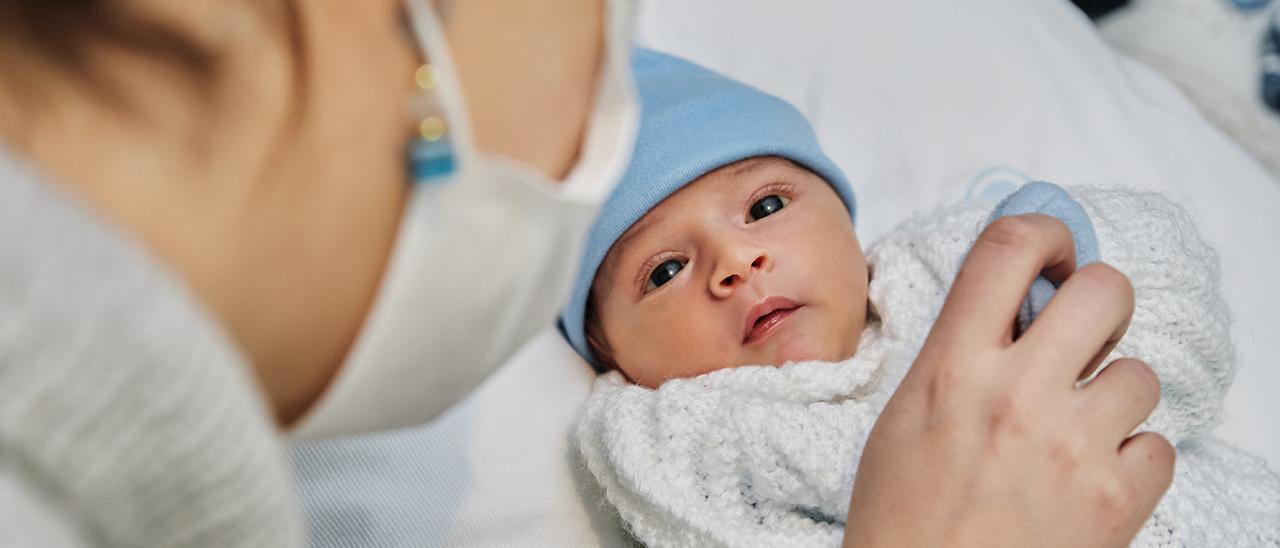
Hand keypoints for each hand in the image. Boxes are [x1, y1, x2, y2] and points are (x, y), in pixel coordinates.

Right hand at [843, 214, 1172, 546]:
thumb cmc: (903, 516)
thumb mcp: (905, 416)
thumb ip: (958, 353)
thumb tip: (1017, 303)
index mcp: (952, 368)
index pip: (1009, 247)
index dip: (1046, 231)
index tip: (1054, 254)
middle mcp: (1017, 395)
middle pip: (1106, 291)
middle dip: (1102, 306)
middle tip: (1082, 339)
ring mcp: (1072, 446)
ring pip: (1141, 374)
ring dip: (1113, 398)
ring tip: (1073, 435)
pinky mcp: (1115, 498)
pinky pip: (1159, 445)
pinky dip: (1131, 460)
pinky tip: (1089, 481)